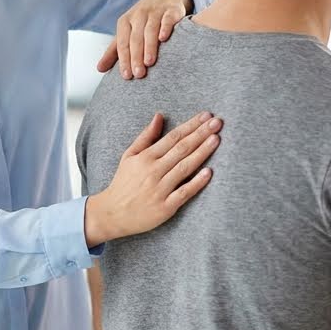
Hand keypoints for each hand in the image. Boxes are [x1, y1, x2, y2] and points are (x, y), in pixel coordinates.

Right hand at [85, 111, 221, 247]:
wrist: (113, 214)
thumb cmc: (123, 183)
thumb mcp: (129, 156)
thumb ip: (145, 136)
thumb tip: (159, 116)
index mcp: (145, 157)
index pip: (173, 137)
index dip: (191, 125)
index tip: (206, 116)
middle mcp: (153, 171)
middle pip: (181, 149)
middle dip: (201, 134)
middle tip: (217, 122)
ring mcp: (160, 189)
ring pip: (184, 167)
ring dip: (202, 152)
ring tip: (216, 139)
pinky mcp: (165, 207)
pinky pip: (184, 193)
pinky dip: (196, 182)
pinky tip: (209, 172)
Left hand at [97, 0, 190, 79]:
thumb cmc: (142, 19)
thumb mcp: (126, 32)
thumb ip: (114, 51)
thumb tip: (99, 69)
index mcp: (125, 22)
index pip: (122, 43)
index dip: (124, 60)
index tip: (126, 76)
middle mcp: (139, 16)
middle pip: (135, 38)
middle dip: (136, 57)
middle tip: (138, 74)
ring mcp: (155, 12)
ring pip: (150, 29)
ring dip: (149, 46)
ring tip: (149, 63)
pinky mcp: (171, 10)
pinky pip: (167, 19)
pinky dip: (165, 28)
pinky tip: (164, 39)